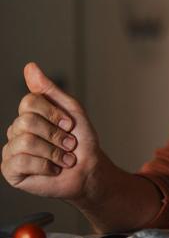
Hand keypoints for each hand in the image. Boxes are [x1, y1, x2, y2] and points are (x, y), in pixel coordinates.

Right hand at [2, 63, 103, 200]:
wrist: (89, 170)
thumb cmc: (81, 141)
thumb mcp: (71, 110)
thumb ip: (49, 90)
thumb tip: (29, 66)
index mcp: (29, 114)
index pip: (29, 101)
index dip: (53, 113)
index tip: (70, 124)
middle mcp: (16, 130)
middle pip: (27, 121)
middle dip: (55, 135)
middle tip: (69, 144)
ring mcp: (11, 150)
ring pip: (25, 142)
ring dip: (53, 152)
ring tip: (64, 159)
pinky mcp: (10, 170)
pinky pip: (20, 162)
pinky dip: (45, 166)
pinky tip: (53, 169)